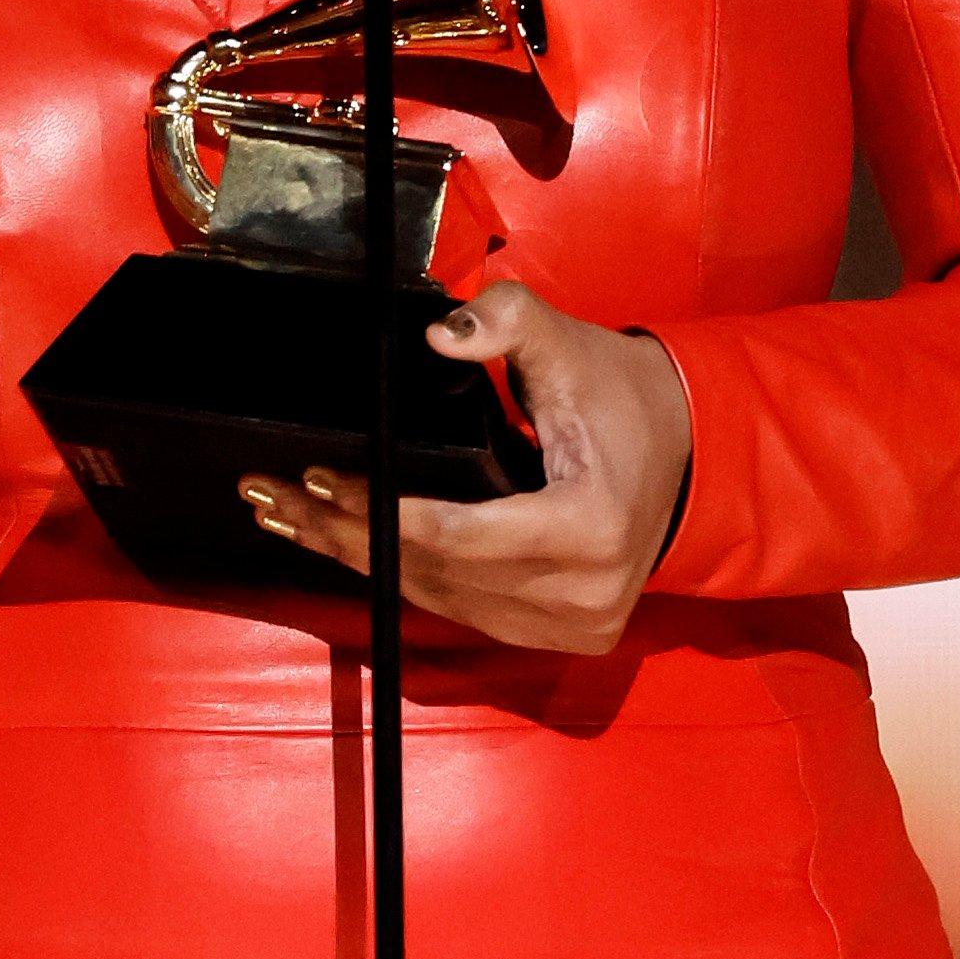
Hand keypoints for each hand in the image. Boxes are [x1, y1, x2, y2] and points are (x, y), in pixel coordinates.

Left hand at [240, 278, 695, 655]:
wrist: (686, 454)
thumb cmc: (621, 397)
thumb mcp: (568, 343)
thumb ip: (505, 322)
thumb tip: (438, 333)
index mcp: (588, 526)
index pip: (462, 535)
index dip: (382, 510)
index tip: (316, 476)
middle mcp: (582, 595)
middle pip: (436, 573)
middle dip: (347, 532)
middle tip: (274, 494)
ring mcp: (571, 626)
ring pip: (439, 599)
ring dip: (360, 558)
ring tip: (288, 517)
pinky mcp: (559, 636)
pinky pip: (460, 609)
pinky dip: (402, 575)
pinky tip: (346, 546)